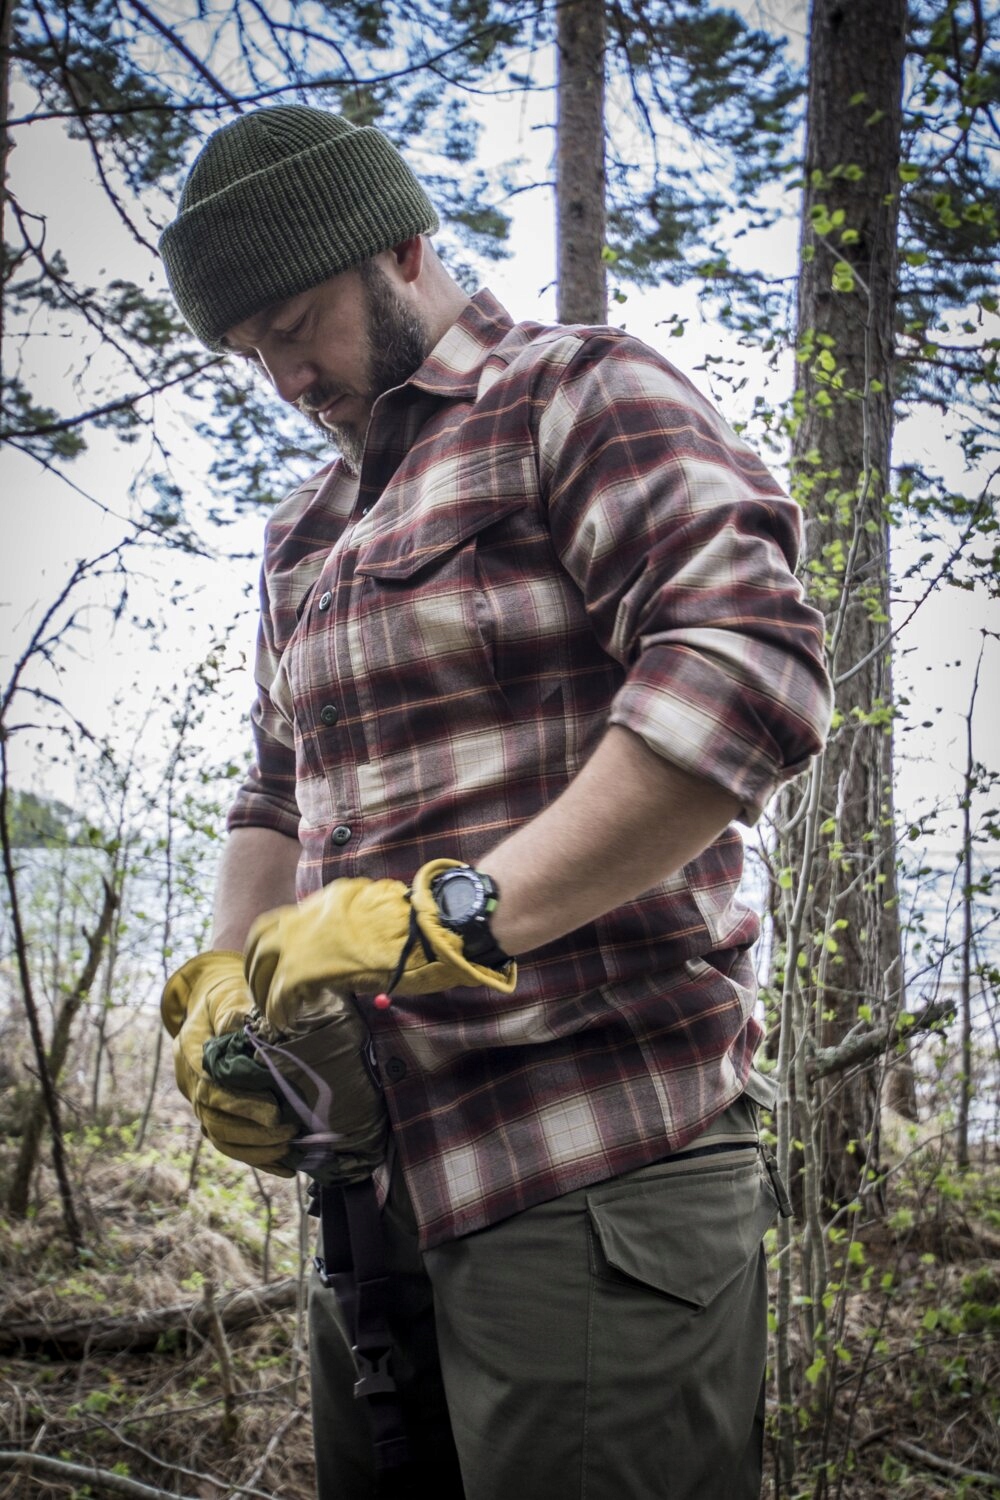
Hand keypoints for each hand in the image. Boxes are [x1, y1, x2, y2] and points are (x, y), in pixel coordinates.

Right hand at [161, 951, 296, 1174]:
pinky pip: (229, 1143)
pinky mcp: (214, 1113)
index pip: (212, 1086)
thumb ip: (235, 1011)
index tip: (274, 1111)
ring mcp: (200, 1100)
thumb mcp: (228, 995)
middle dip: (252, 1130)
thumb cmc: (224, 998)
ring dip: (255, 1148)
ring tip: (289, 1147)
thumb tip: (246, 1026)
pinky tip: (285, 1167)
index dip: (242, 1103)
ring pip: (220, 1136)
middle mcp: (190, 1080)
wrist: (211, 1006)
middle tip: (288, 1130)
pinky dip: (256, 1158)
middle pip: (215, 1117)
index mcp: (192, 1050)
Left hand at [245, 859, 516, 1029]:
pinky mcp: (308, 968)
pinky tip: (285, 1021)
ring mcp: (306, 940)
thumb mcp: (378, 921)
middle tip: (263, 989)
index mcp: (330, 900)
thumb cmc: (417, 929)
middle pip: (263, 939)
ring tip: (272, 1011)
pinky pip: (281, 991)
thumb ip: (355, 932)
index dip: (275, 945)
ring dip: (264, 987)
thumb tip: (349, 955)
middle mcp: (311, 915)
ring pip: (265, 965)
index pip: (284, 920)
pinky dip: (279, 1008)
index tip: (277, 965)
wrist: (429, 929)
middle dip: (258, 966)